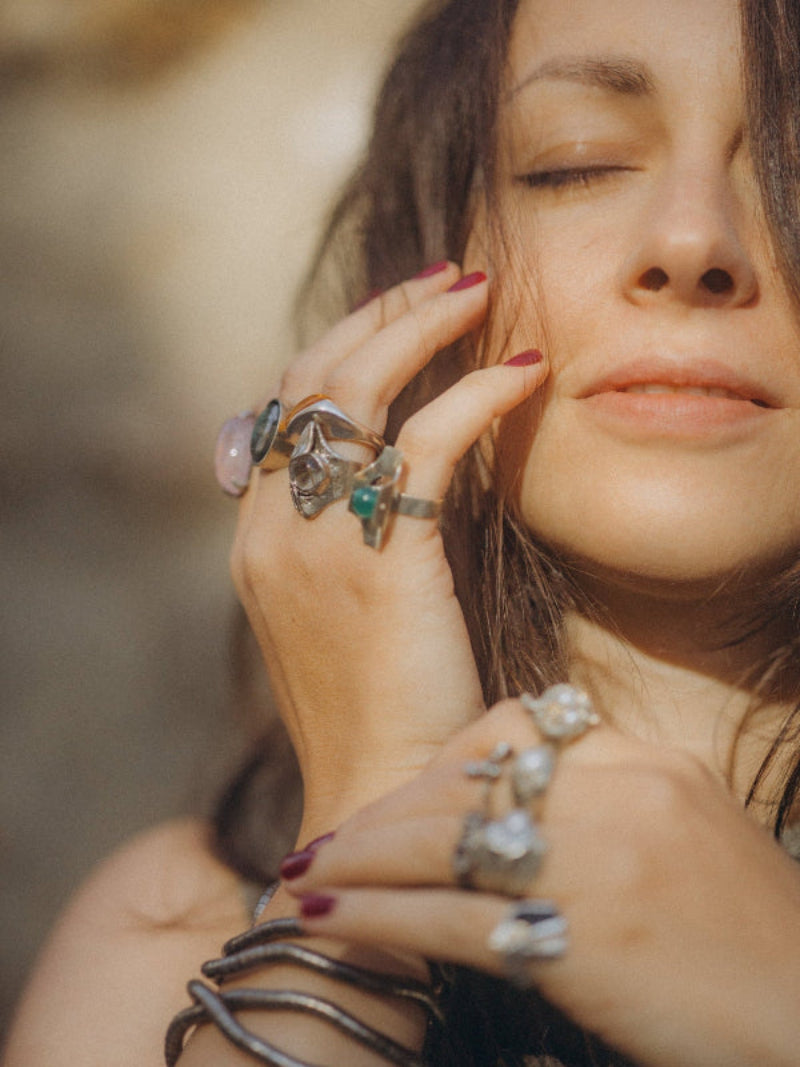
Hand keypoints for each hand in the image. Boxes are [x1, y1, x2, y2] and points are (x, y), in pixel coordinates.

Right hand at [230, 264, 547, 831]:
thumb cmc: (382, 706)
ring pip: (354, 390)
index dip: (343, 347)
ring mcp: (313, 541)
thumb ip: (348, 537)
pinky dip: (477, 394)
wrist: (384, 791)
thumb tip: (393, 470)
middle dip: (377, 316)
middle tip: (443, 281)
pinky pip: (426, 441)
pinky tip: (526, 372)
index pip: (286, 407)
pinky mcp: (377, 559)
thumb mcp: (346, 610)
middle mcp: (269, 527)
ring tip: (477, 293)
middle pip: (310, 380)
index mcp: (256, 537)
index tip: (401, 315)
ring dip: (419, 327)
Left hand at [282, 698, 799, 1066]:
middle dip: (384, 813)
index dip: (441, 763)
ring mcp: (596, 860)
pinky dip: (375, 918)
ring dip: (359, 859)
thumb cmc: (753, 938)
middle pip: (463, 782)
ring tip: (306, 876)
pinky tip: (329, 925)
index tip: (404, 800)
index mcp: (646, 761)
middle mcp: (618, 792)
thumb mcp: (691, 834)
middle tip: (330, 841)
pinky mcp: (576, 938)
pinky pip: (447, 916)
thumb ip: (610, 803)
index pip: (513, 726)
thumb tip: (521, 811)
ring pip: (440, 840)